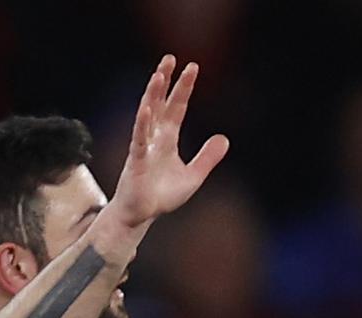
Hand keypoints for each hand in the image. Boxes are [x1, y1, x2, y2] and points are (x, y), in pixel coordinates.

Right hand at [110, 55, 228, 227]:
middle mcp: (154, 138)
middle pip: (160, 103)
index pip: (177, 107)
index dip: (184, 88)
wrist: (141, 215)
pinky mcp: (136, 161)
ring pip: (147, 115)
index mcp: (167, 139)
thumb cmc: (162, 195)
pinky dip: (143, 125)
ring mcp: (143, 147)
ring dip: (152, 95)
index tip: (192, 67)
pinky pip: (139, 140)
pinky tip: (147, 110)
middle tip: (170, 58)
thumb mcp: (193, 176)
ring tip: (159, 75)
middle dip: (165, 81)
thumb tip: (225, 138)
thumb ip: (207, 157)